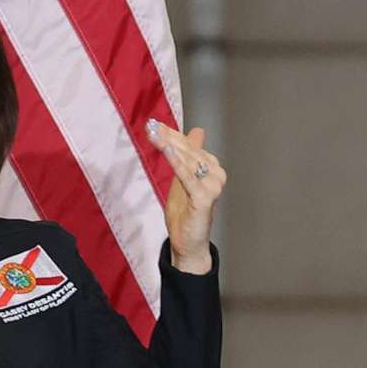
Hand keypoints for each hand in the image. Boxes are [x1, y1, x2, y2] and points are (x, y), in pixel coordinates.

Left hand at [148, 120, 223, 273]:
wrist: (187, 243)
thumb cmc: (185, 212)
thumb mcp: (183, 178)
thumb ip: (187, 156)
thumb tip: (198, 131)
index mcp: (212, 169)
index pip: (191, 146)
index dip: (173, 134)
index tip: (154, 124)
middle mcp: (216, 175)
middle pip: (190, 151)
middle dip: (169, 137)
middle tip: (151, 127)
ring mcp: (212, 187)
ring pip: (189, 161)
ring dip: (171, 146)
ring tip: (155, 135)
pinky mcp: (204, 199)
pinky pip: (189, 177)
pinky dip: (177, 163)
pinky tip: (167, 150)